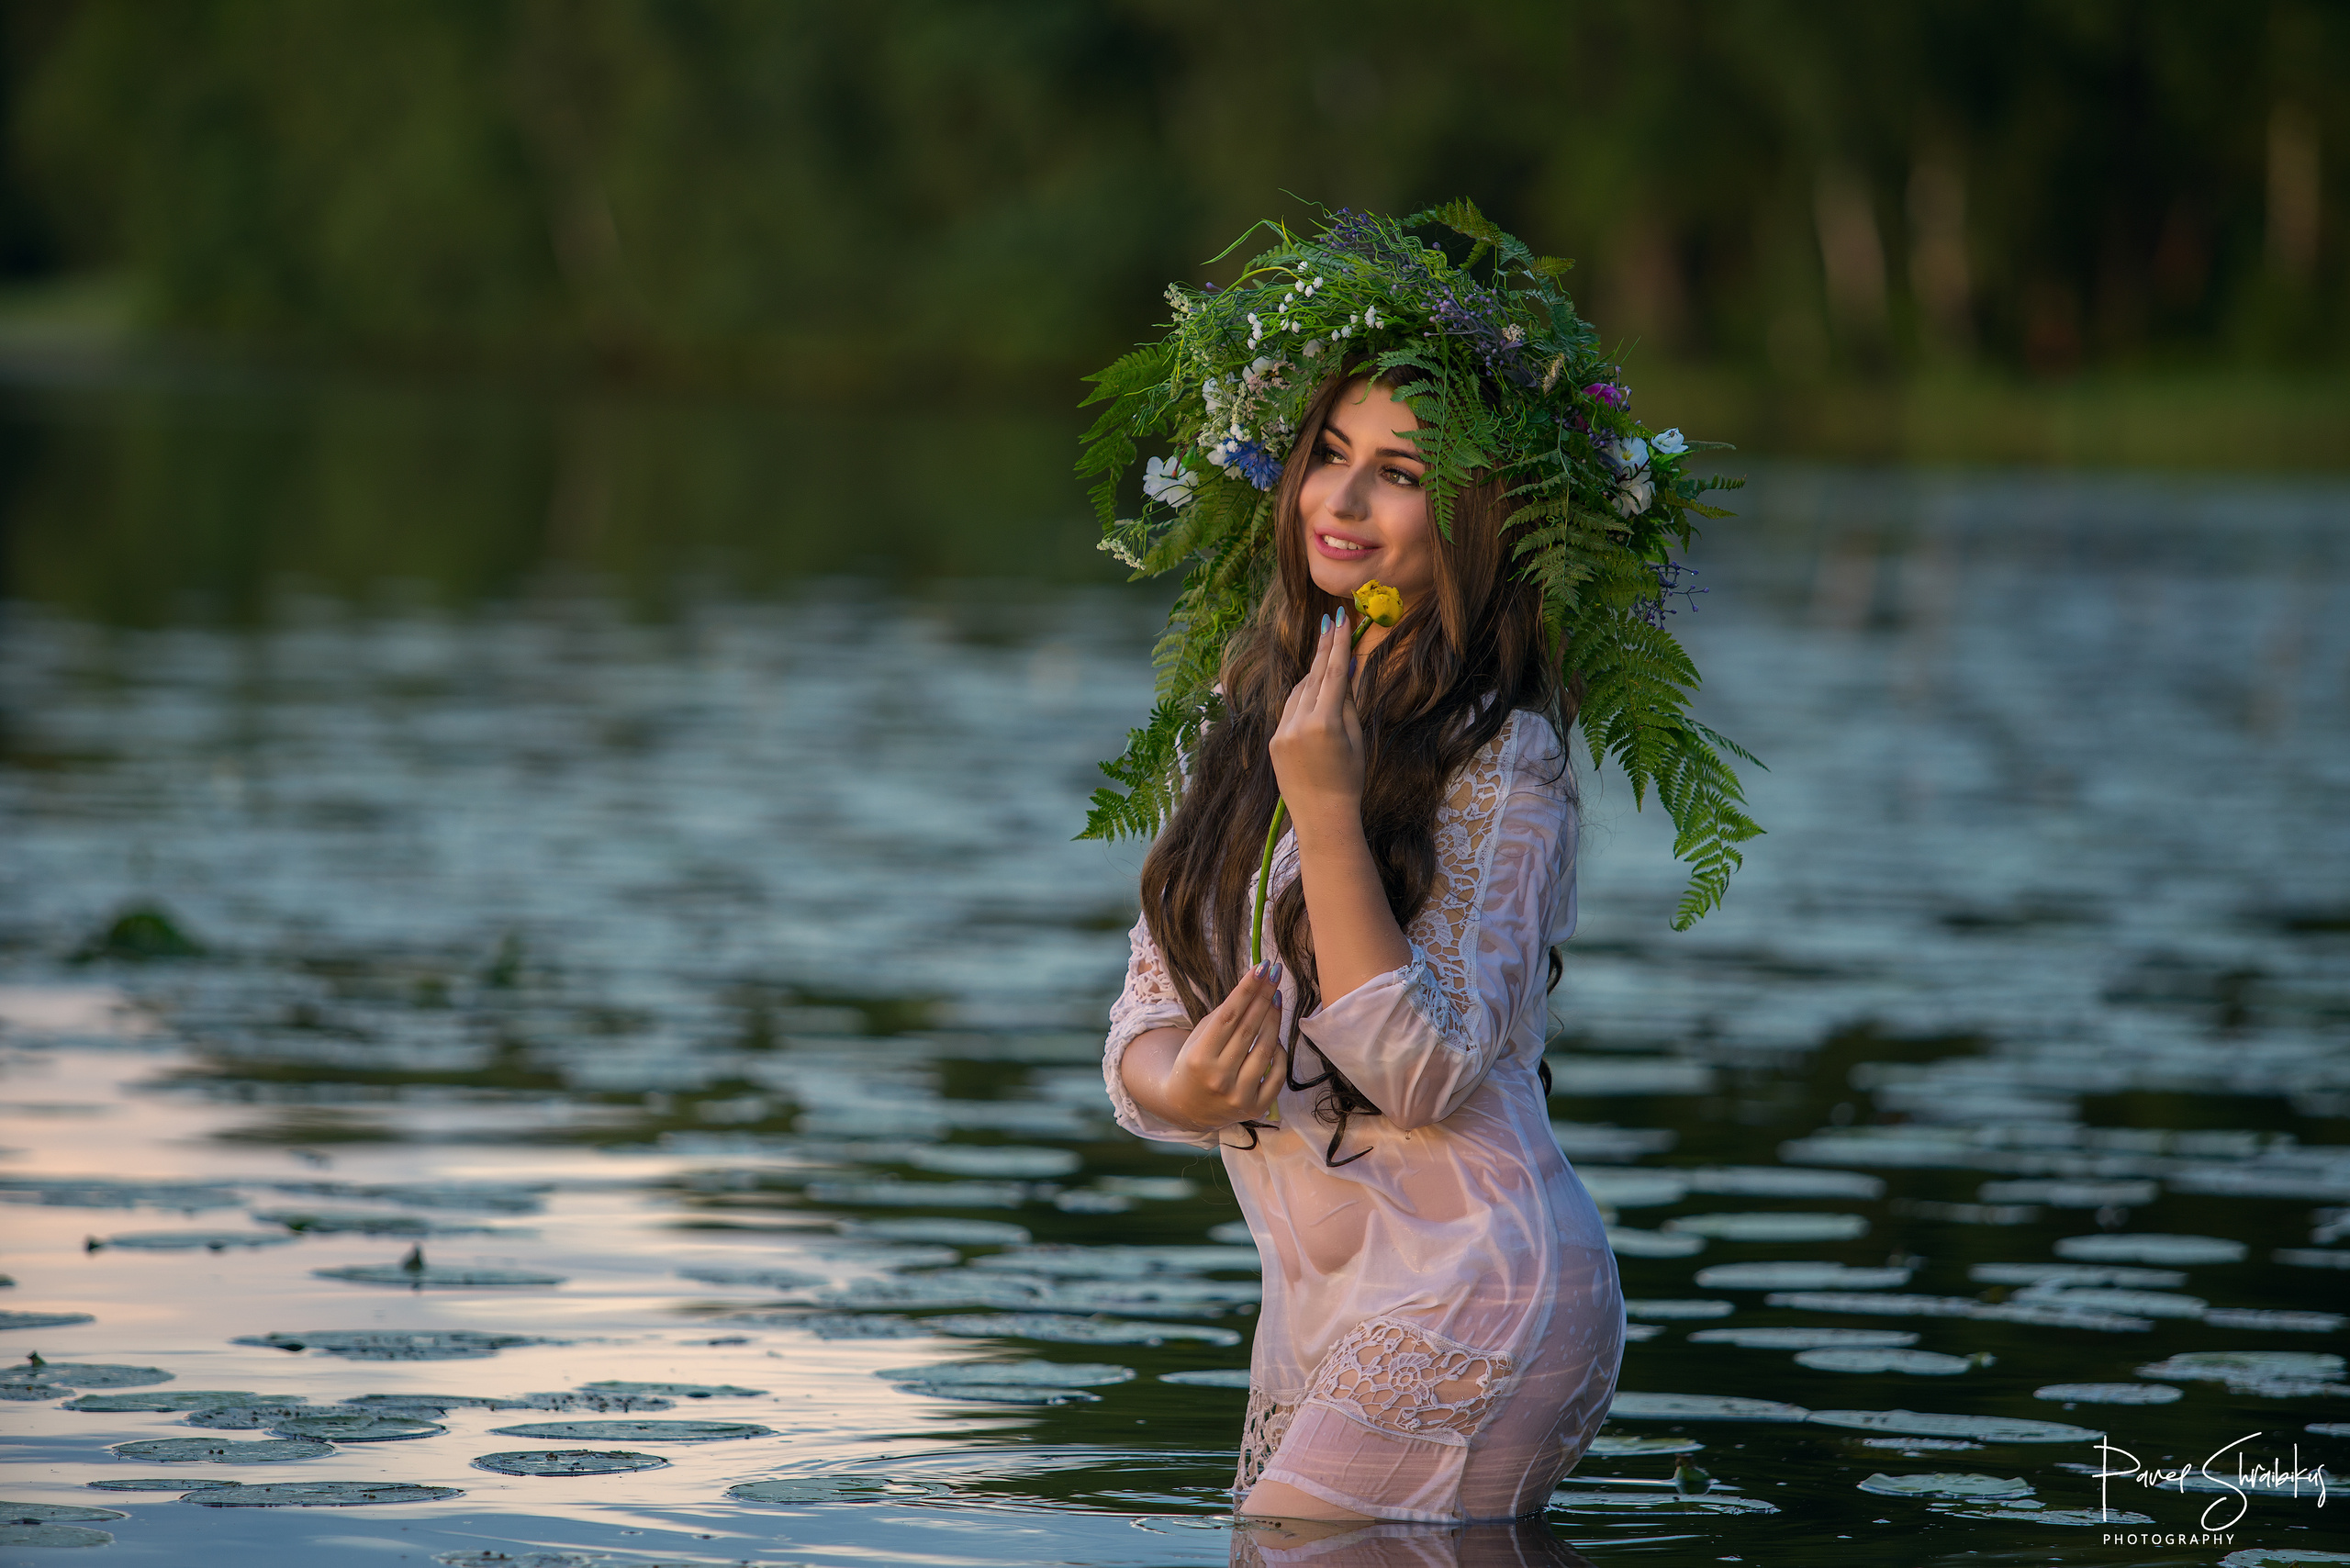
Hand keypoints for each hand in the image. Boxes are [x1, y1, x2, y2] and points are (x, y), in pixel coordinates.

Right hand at [1124, 963, 1286, 1131]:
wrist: (1186, 1107)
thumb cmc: (1193, 1064)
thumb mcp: (1197, 1038)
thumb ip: (1223, 1017)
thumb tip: (1254, 988)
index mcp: (1199, 1058)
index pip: (1228, 1016)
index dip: (1247, 990)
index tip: (1262, 967)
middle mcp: (1219, 1078)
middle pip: (1249, 1029)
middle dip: (1264, 996)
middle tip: (1275, 973)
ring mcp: (1238, 1095)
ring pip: (1266, 1049)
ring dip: (1274, 1019)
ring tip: (1276, 998)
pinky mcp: (1255, 1108)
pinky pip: (1277, 1074)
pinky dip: (1279, 1053)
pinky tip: (1275, 1037)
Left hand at [1269, 613, 1365, 833]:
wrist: (1322, 817)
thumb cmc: (1349, 780)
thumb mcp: (1356, 739)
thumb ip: (1348, 702)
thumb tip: (1347, 668)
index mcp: (1325, 722)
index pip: (1334, 673)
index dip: (1338, 644)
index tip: (1342, 619)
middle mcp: (1299, 723)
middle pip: (1314, 676)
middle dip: (1323, 648)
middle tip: (1331, 622)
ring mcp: (1282, 732)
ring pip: (1299, 691)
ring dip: (1314, 674)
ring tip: (1327, 657)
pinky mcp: (1274, 741)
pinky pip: (1289, 710)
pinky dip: (1302, 697)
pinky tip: (1313, 689)